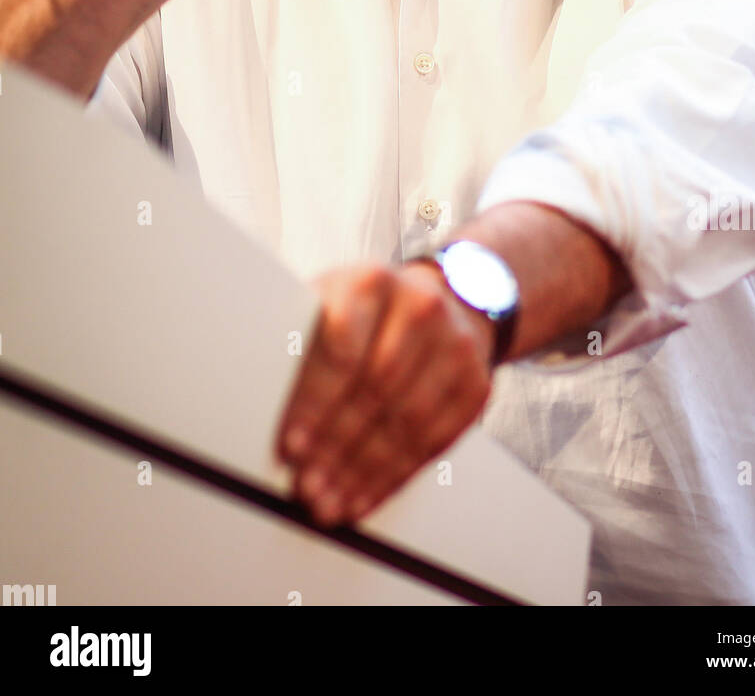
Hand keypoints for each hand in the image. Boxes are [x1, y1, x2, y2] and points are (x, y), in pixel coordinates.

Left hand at [275, 261, 495, 526]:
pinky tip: (364, 495)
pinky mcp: (476, 385)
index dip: (315, 401)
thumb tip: (248, 387)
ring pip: (407, 421)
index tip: (291, 443)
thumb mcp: (333, 299)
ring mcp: (456, 347)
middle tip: (305, 485)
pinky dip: (394, 476)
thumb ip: (302, 333)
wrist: (449, 298)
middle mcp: (420, 308)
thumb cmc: (370, 308)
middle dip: (336, 445)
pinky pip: (435, 441)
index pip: (342, 346)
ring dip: (363, 470)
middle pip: (375, 389)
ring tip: (328, 501)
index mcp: (372, 282)